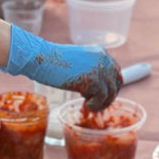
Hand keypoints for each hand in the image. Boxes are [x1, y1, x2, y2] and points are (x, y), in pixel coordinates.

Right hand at [3, 27, 121, 110]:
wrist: (42, 59)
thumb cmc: (54, 62)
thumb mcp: (78, 63)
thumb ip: (90, 70)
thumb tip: (97, 88)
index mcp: (100, 52)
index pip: (116, 71)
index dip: (111, 86)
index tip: (103, 96)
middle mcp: (103, 58)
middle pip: (116, 82)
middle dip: (108, 96)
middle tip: (96, 104)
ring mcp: (99, 68)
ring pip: (110, 92)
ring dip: (101, 103)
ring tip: (89, 106)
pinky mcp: (93, 79)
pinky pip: (102, 97)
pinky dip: (95, 104)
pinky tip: (85, 105)